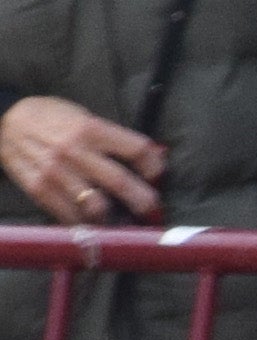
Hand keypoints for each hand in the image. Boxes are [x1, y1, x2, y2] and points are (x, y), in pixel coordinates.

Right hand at [0, 94, 162, 223]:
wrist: (2, 122)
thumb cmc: (49, 118)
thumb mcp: (82, 116)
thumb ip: (113, 137)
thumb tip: (152, 156)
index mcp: (90, 129)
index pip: (137, 150)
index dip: (156, 167)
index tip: (157, 176)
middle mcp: (75, 152)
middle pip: (121, 182)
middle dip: (145, 202)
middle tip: (153, 211)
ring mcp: (55, 173)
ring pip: (96, 207)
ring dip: (115, 219)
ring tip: (122, 221)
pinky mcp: (38, 189)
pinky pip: (69, 216)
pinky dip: (86, 224)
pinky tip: (93, 223)